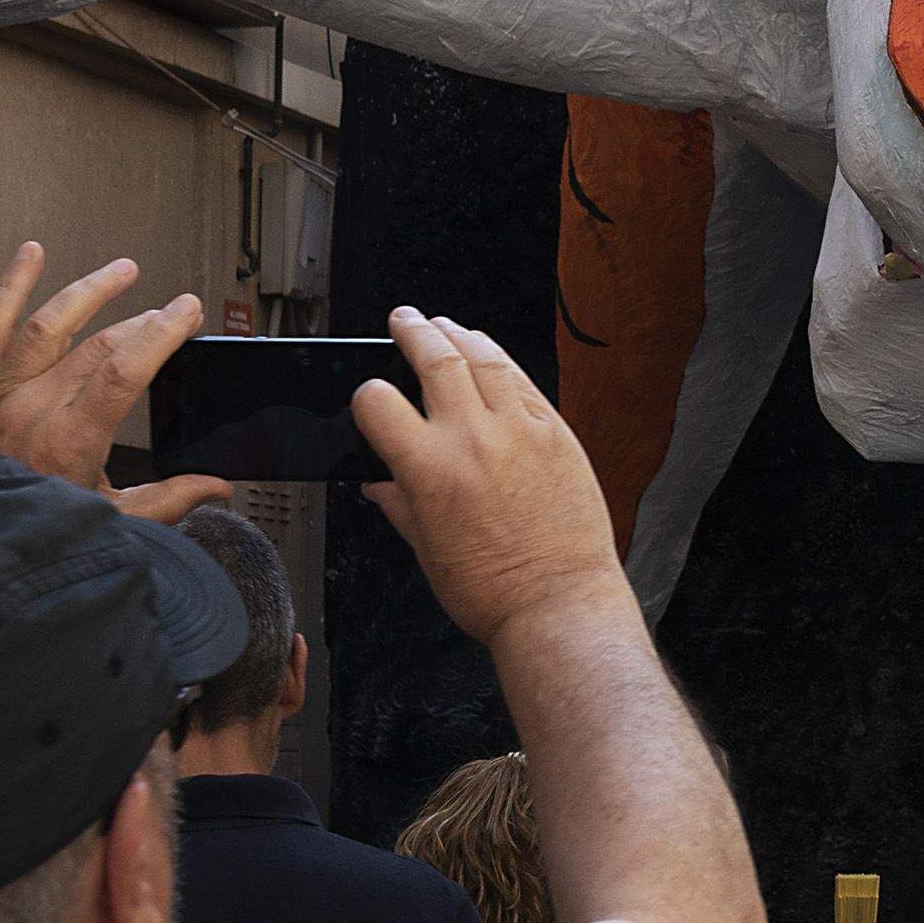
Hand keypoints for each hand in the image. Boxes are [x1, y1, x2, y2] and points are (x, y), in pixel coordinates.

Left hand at [0, 242, 218, 502]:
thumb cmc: (25, 536)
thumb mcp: (105, 527)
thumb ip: (165, 502)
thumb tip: (214, 488)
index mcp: (71, 442)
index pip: (126, 370)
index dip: (161, 333)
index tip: (186, 312)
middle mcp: (34, 410)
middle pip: (98, 346)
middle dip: (142, 322)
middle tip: (171, 313)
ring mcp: (0, 395)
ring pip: (50, 324)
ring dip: (91, 291)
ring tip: (122, 271)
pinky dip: (11, 286)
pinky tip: (31, 255)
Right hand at [353, 310, 622, 641]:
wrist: (556, 602)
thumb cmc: (493, 589)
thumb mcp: (425, 549)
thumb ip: (398, 504)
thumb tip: (378, 485)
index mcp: (427, 470)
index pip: (378, 401)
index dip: (367, 393)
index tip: (371, 394)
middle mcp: (472, 439)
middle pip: (435, 357)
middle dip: (413, 330)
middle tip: (404, 319)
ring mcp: (519, 430)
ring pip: (485, 358)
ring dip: (460, 334)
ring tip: (447, 327)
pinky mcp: (556, 433)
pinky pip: (524, 383)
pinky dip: (503, 364)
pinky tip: (493, 359)